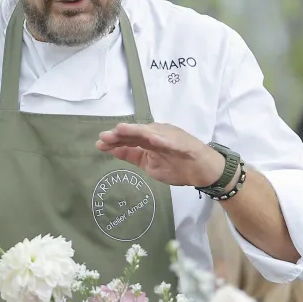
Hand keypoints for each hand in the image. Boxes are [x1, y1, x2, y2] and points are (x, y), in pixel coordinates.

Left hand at [95, 123, 225, 187]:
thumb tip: (113, 151)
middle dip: (120, 135)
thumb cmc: (178, 166)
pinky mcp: (183, 142)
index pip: (129, 138)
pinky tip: (152, 139)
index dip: (115, 140)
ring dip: (135, 131)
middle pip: (136, 133)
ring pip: (150, 132)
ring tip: (121, 130)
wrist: (203, 171)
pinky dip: (162, 139)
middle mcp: (158, 133)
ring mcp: (170, 136)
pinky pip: (171, 141)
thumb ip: (133, 156)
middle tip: (104, 137)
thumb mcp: (149, 164)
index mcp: (149, 139)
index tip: (99, 144)